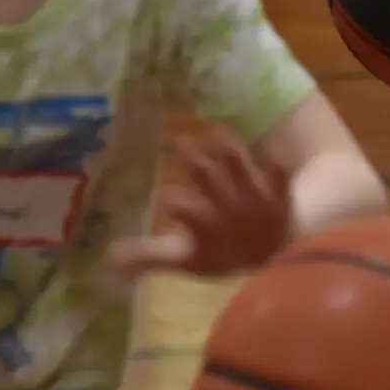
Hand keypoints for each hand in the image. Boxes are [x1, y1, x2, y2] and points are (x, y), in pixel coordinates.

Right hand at [111, 130, 292, 278]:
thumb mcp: (186, 261)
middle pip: (205, 175)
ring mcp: (252, 195)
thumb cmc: (224, 256)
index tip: (161, 192)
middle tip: (172, 137)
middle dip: (190, 156)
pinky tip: (271, 143)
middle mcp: (224, 205)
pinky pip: (280, 172)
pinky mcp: (278, 190)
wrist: (277, 262)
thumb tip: (109, 257)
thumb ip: (150, 256)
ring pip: (237, 164)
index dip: (171, 199)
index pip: (180, 206)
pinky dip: (277, 160)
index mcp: (201, 222)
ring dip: (225, 145)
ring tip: (212, 127)